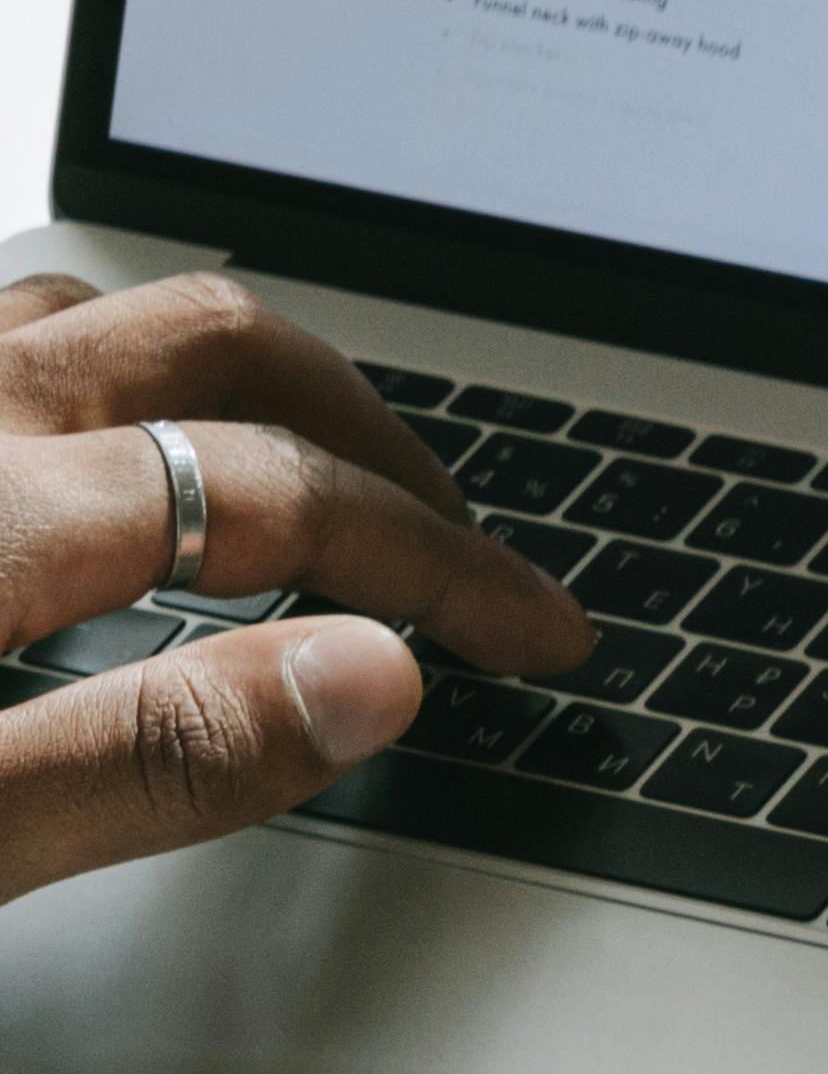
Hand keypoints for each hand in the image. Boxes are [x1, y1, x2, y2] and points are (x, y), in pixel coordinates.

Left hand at [0, 273, 597, 908]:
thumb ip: (148, 755)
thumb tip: (369, 681)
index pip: (280, 499)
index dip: (436, 566)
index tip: (531, 629)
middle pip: (219, 351)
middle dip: (374, 443)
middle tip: (459, 548)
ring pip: (108, 318)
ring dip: (246, 384)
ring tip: (323, 478)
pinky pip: (13, 339)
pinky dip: (111, 378)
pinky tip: (121, 457)